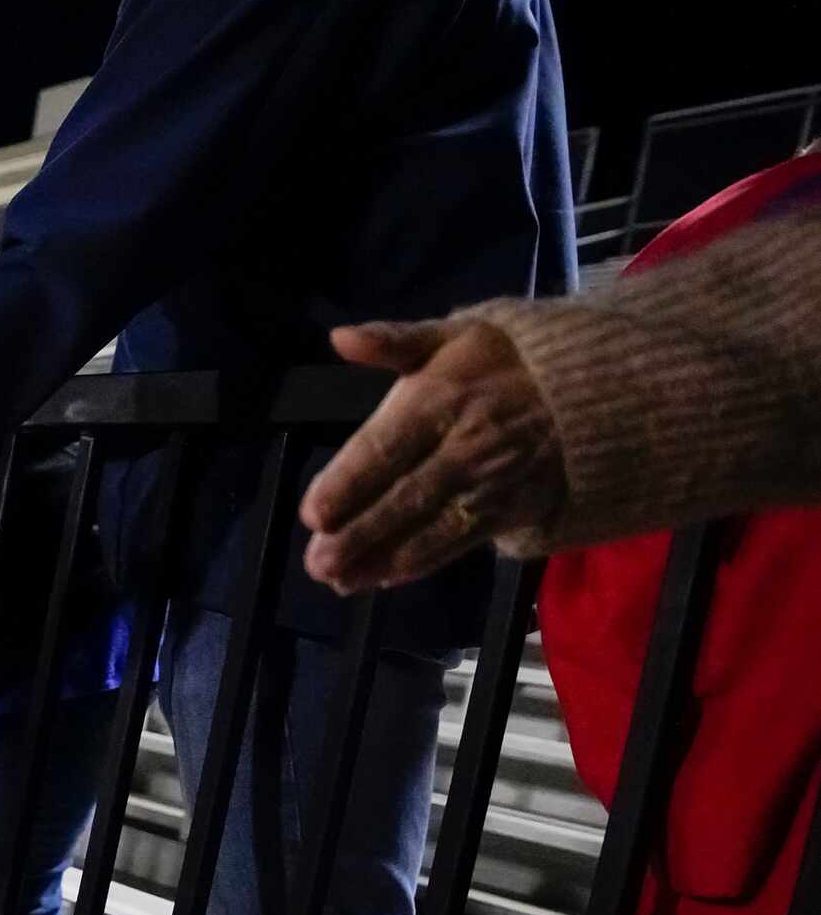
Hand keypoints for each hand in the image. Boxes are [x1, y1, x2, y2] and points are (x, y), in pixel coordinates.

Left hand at [301, 318, 564, 593]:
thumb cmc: (509, 358)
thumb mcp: (455, 333)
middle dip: (358, 535)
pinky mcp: (514, 508)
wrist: (602, 384)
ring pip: (431, 529)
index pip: (385, 447)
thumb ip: (394, 341)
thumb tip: (341, 337)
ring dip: (383, 559)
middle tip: (316, 563)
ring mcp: (492, 483)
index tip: (311, 514)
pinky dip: (424, 562)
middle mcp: (465, 446)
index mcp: (441, 398)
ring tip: (340, 582)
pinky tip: (385, 578)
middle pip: (405, 497)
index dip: (348, 483)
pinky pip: (462, 541)